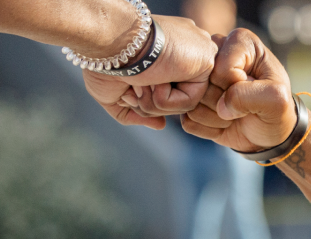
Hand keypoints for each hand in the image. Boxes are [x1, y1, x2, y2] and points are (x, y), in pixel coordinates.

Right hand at [81, 15, 216, 128]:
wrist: (106, 40)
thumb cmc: (105, 62)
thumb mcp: (114, 94)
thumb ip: (137, 112)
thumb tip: (162, 125)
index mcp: (172, 53)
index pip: (170, 92)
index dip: (145, 99)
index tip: (128, 88)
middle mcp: (188, 52)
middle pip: (178, 101)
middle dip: (148, 102)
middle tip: (132, 84)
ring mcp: (198, 55)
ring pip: (184, 104)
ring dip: (153, 102)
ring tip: (140, 80)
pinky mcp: (205, 62)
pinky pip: (188, 102)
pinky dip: (163, 99)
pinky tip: (152, 78)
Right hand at [179, 28, 295, 152]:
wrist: (269, 133)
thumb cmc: (277, 111)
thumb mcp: (277, 99)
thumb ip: (251, 94)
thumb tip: (222, 106)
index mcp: (241, 42)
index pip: (221, 68)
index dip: (236, 86)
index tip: (253, 91)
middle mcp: (215, 52)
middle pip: (202, 82)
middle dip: (224, 102)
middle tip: (243, 106)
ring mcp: (199, 76)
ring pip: (191, 101)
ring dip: (216, 117)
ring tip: (234, 114)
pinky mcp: (190, 99)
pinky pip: (188, 120)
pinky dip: (208, 128)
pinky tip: (223, 122)